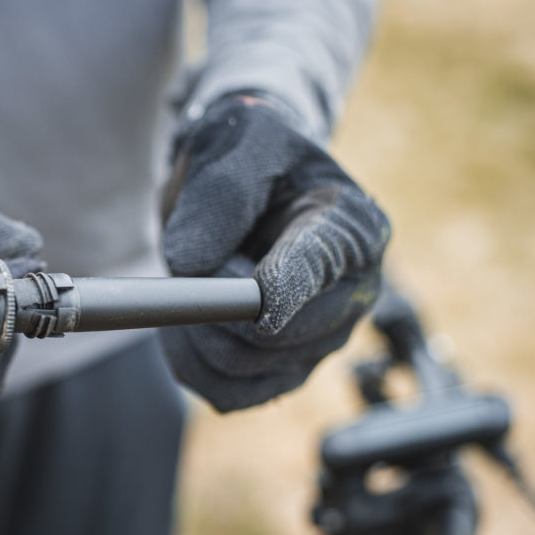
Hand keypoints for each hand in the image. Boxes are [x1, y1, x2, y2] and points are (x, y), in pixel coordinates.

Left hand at [160, 94, 389, 411]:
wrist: (249, 179)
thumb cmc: (253, 153)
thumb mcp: (240, 140)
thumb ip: (219, 192)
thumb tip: (192, 264)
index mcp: (353, 230)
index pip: (317, 271)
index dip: (277, 288)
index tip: (250, 295)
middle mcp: (350, 294)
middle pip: (268, 337)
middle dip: (210, 302)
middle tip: (195, 256)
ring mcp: (319, 341)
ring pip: (239, 370)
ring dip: (192, 332)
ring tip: (191, 280)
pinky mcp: (283, 371)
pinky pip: (227, 394)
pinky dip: (191, 365)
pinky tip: (182, 328)